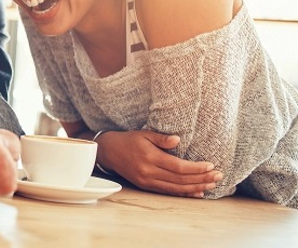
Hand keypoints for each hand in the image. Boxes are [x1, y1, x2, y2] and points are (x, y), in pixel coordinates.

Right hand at [98, 129, 222, 196]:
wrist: (109, 152)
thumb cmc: (129, 140)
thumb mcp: (144, 134)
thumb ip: (161, 138)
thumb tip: (178, 140)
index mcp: (150, 157)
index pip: (178, 166)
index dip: (196, 168)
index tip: (211, 165)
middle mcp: (149, 172)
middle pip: (180, 179)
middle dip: (201, 179)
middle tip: (219, 176)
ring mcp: (148, 181)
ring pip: (176, 188)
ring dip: (196, 187)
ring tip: (212, 185)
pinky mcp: (147, 186)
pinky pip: (168, 192)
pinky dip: (184, 193)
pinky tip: (197, 193)